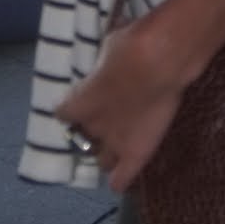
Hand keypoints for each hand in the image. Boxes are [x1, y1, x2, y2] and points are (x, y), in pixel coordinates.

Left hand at [54, 19, 184, 192]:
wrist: (161, 60)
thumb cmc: (133, 44)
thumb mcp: (109, 47)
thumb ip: (105, 65)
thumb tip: (110, 61)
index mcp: (79, 101)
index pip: (63, 114)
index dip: (71, 109)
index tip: (79, 101)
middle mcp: (92, 125)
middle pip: (82, 138)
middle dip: (90, 130)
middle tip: (103, 118)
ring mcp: (115, 142)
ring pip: (101, 161)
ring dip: (106, 152)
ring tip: (116, 143)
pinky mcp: (138, 153)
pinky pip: (121, 179)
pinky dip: (120, 179)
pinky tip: (121, 177)